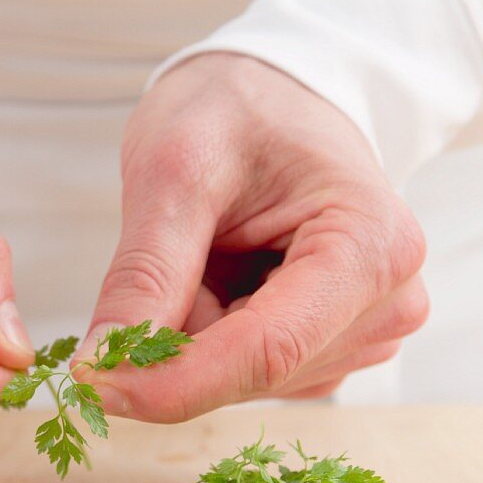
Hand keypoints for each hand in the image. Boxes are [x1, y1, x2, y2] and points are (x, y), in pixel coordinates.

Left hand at [82, 54, 427, 420]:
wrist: (272, 99)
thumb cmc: (235, 112)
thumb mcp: (175, 169)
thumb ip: (146, 271)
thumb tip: (105, 364)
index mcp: (371, 244)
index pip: (266, 351)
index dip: (172, 382)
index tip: (94, 383)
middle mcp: (388, 302)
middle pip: (252, 372)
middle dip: (181, 338)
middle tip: (165, 252)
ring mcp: (365, 334)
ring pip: (242, 380)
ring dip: (196, 332)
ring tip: (212, 248)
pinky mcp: (335, 350)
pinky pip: (247, 375)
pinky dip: (209, 338)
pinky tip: (223, 276)